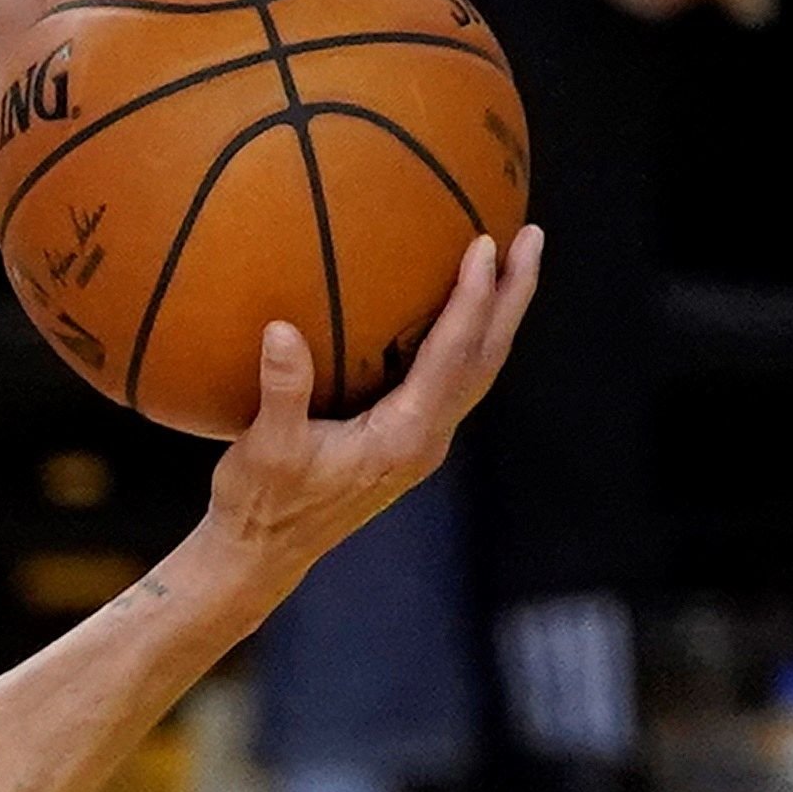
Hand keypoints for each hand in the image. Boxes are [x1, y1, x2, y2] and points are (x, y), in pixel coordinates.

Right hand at [206, 227, 539, 582]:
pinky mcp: (408, 442)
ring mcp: (423, 442)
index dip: (473, 298)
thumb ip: (281, 390)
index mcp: (405, 436)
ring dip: (498, 314)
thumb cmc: (261, 506)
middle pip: (488, 357)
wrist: (263, 555)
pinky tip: (456, 314)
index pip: (454, 355)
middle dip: (513, 295)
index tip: (483, 245)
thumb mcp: (265, 449)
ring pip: (478, 368)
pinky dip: (468, 337)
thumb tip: (281, 329)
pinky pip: (454, 379)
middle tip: (531, 236)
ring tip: (510, 265)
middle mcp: (428, 438)